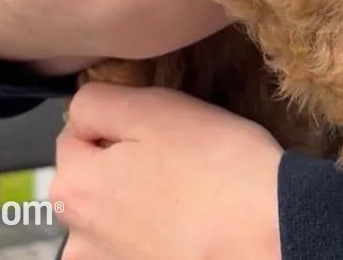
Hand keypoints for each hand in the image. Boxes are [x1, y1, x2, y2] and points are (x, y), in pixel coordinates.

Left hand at [50, 82, 281, 259]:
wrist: (269, 232)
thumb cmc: (217, 168)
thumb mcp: (153, 108)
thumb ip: (97, 103)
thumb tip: (78, 110)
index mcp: (73, 186)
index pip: (75, 129)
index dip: (119, 116)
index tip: (156, 123)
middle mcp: (79, 235)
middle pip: (91, 172)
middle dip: (124, 157)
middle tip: (176, 151)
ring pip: (114, 208)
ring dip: (138, 196)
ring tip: (185, 187)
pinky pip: (135, 240)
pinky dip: (154, 228)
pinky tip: (187, 219)